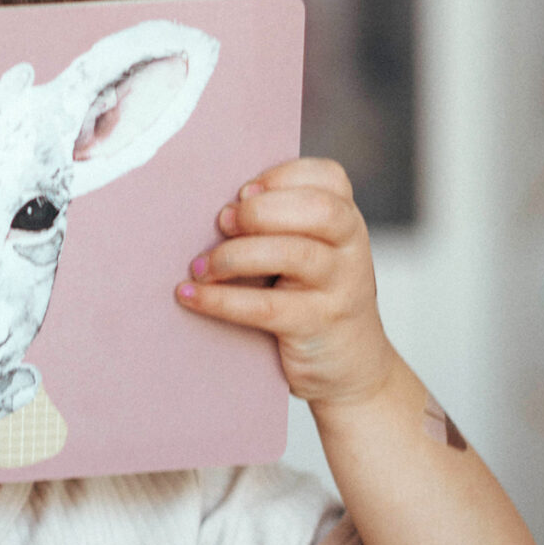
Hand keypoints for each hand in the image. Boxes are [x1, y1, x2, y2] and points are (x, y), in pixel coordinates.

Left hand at [175, 157, 395, 408]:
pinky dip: (221, 299)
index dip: (281, 176)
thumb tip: (219, 209)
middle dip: (260, 211)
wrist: (353, 368)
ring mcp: (341, 287)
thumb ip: (278, 226)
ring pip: (294, 255)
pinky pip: (266, 307)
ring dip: (235, 255)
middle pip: (318, 209)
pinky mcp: (318, 326)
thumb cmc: (312, 299)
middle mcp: (352, 248)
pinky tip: (190, 295)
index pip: (328, 177)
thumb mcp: (309, 253)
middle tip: (222, 223)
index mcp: (346, 221)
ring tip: (199, 266)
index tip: (244, 191)